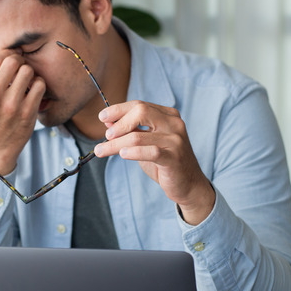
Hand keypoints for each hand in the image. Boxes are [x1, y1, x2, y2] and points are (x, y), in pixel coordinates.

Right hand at [0, 51, 45, 174]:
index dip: (8, 54)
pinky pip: (40, 85)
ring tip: (26, 82)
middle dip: (19, 61)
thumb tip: (12, 51)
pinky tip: (33, 91)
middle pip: (13, 61)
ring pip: (28, 71)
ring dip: (30, 73)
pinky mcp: (27, 113)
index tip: (12, 60)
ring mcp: (11, 106)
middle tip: (20, 68)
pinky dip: (38, 85)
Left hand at [94, 101, 214, 224]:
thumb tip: (107, 122)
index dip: (118, 110)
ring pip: (138, 136)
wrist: (188, 184)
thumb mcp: (146, 143)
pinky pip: (149, 151)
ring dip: (115, 144)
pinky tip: (123, 154)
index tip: (102, 117)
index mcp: (168, 115)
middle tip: (106, 135)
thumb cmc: (165, 162)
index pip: (139, 105)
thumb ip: (131, 131)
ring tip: (102, 150)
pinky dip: (133, 152)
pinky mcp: (174, 158)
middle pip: (141, 112)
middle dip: (119, 123)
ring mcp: (175, 140)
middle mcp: (174, 124)